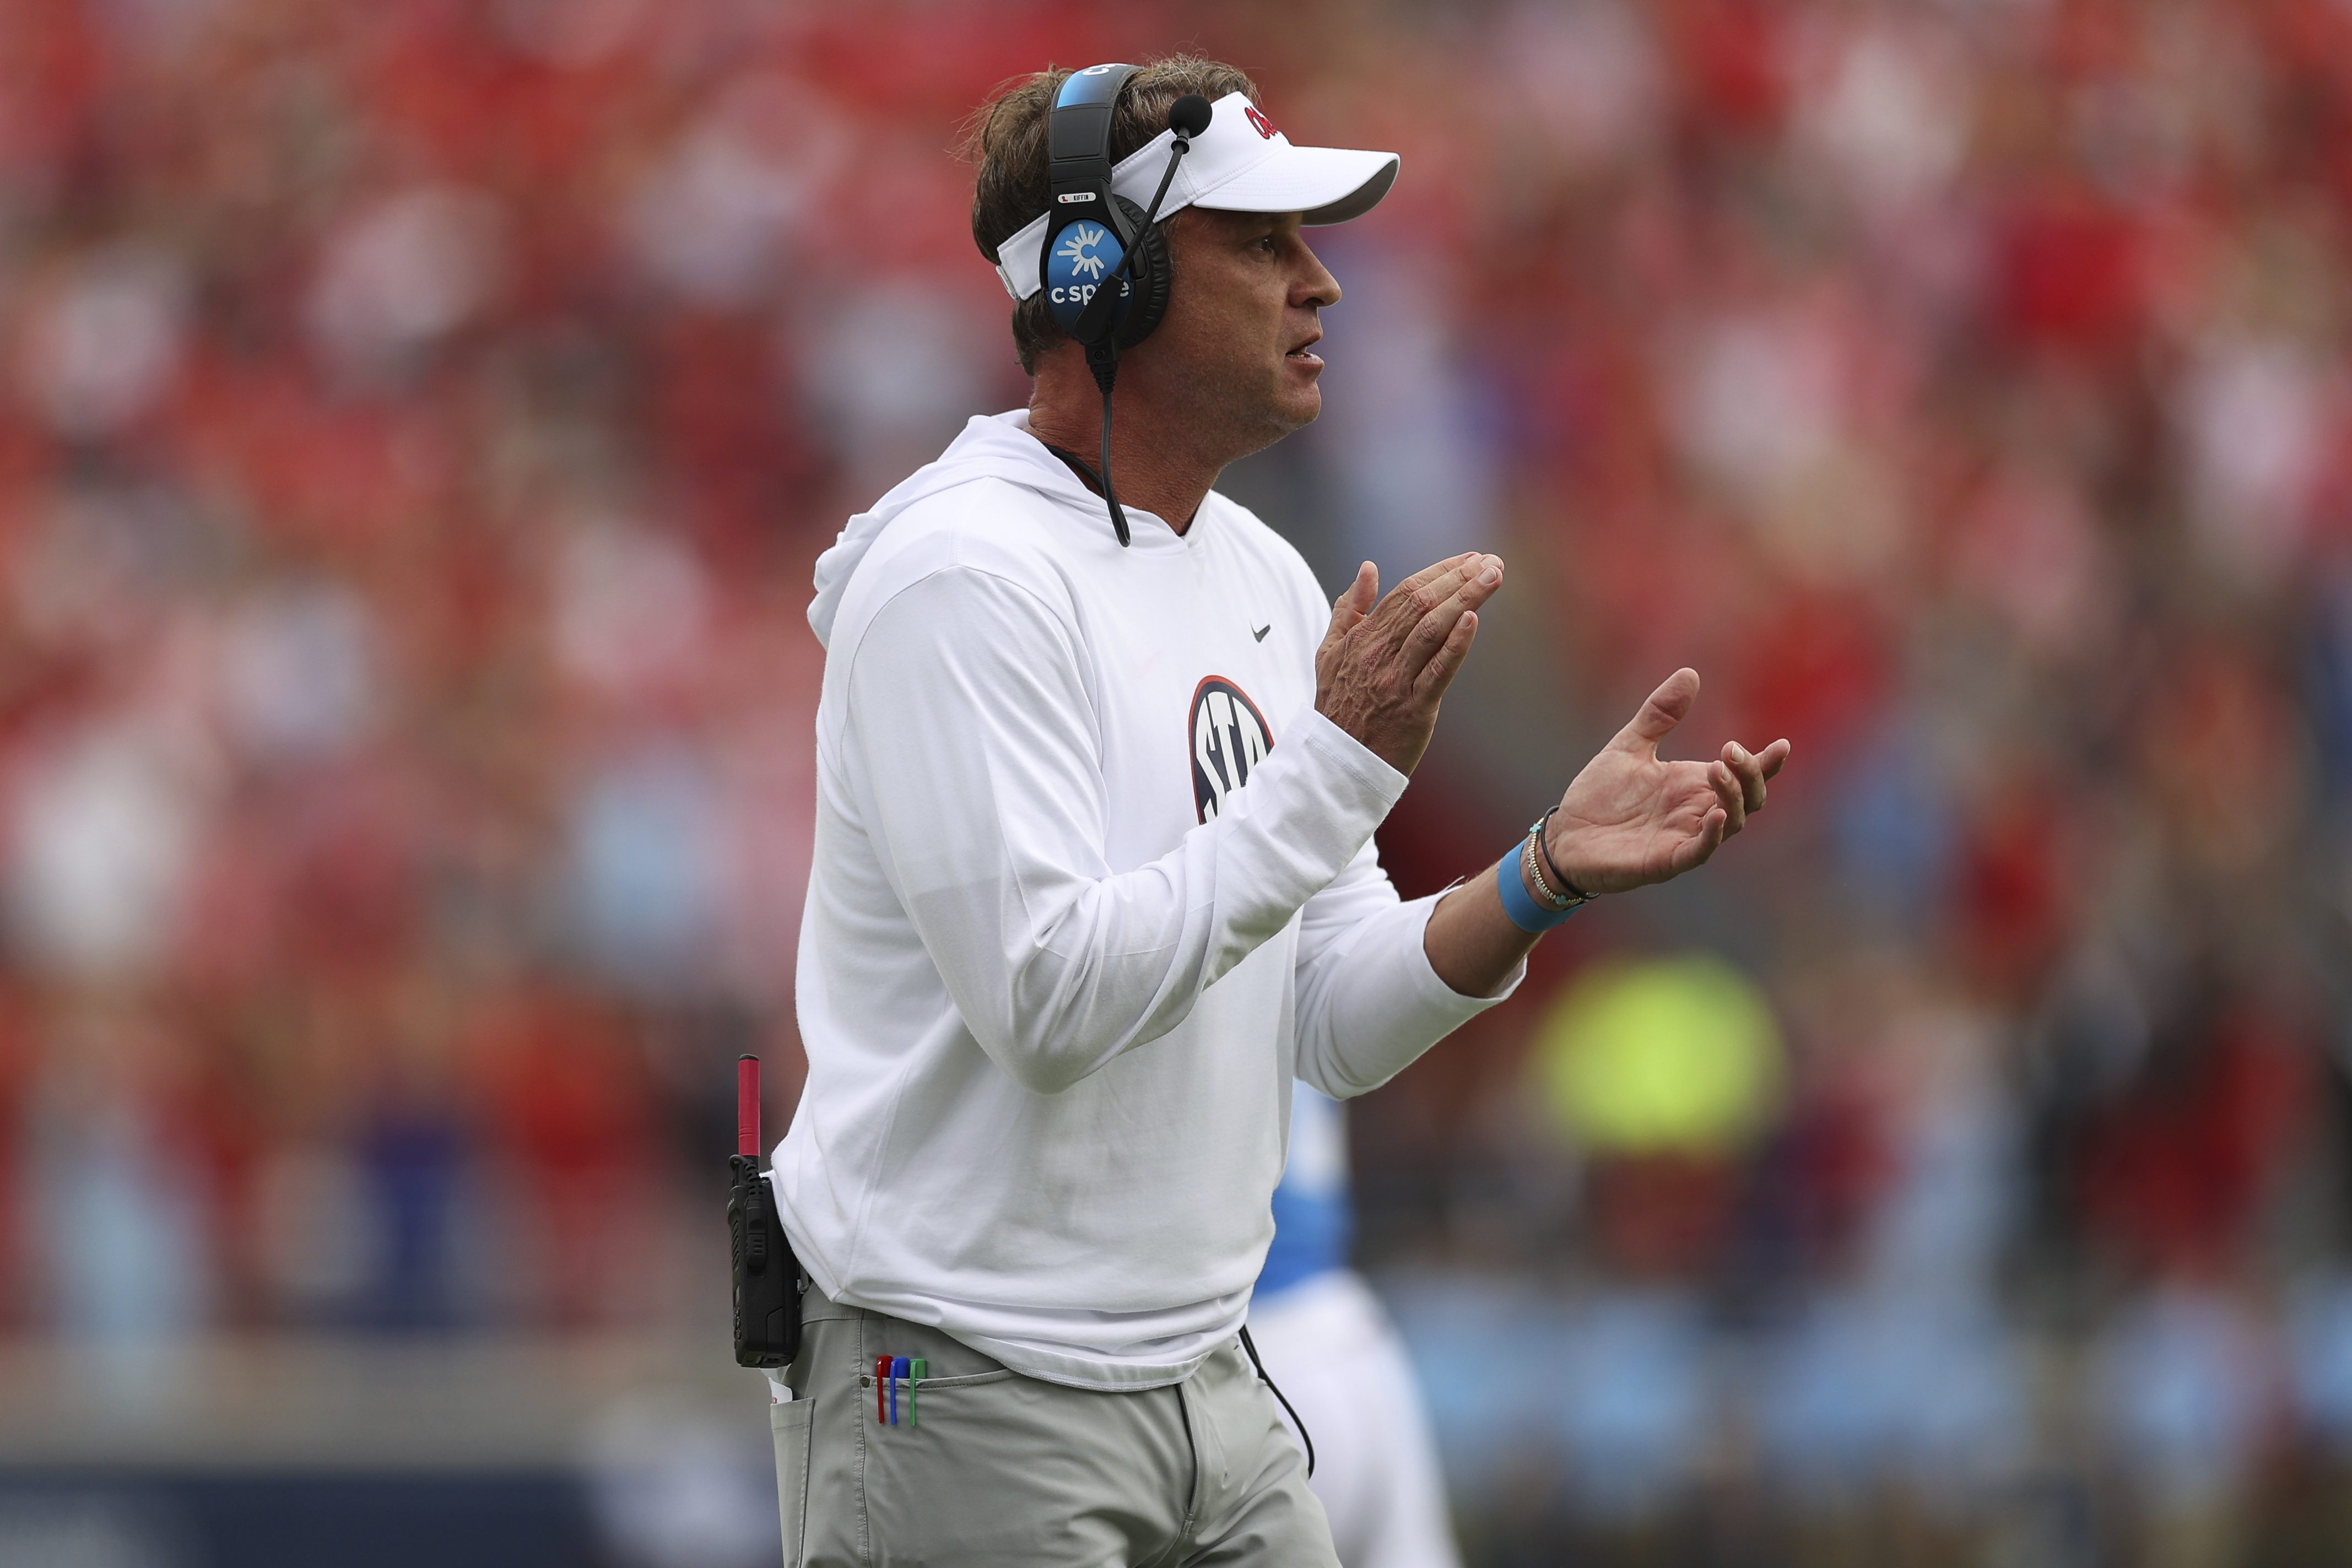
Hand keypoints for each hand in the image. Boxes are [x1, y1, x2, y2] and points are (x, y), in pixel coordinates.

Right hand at [1315, 553, 1503, 774]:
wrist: (1337, 762)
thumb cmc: (1337, 706)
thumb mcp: (1329, 652)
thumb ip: (1349, 610)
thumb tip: (1367, 569)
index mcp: (1362, 637)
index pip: (1405, 592)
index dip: (1440, 572)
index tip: (1469, 558)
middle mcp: (1378, 654)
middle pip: (1422, 604)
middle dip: (1460, 578)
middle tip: (1492, 562)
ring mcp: (1395, 680)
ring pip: (1432, 629)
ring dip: (1466, 598)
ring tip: (1493, 578)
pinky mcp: (1413, 708)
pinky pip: (1438, 671)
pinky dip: (1456, 644)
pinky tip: (1473, 619)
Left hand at [1545, 668, 1789, 895]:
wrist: (1564, 836)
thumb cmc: (1599, 796)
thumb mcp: (1629, 747)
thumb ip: (1659, 715)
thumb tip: (1690, 673)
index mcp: (1694, 785)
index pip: (1743, 776)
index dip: (1766, 764)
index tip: (1782, 745)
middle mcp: (1697, 812)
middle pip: (1749, 798)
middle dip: (1750, 773)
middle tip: (1730, 750)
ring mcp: (1685, 837)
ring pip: (1733, 822)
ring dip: (1732, 795)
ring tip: (1716, 768)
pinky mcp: (1667, 861)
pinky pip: (1700, 850)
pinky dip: (1712, 834)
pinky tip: (1716, 814)